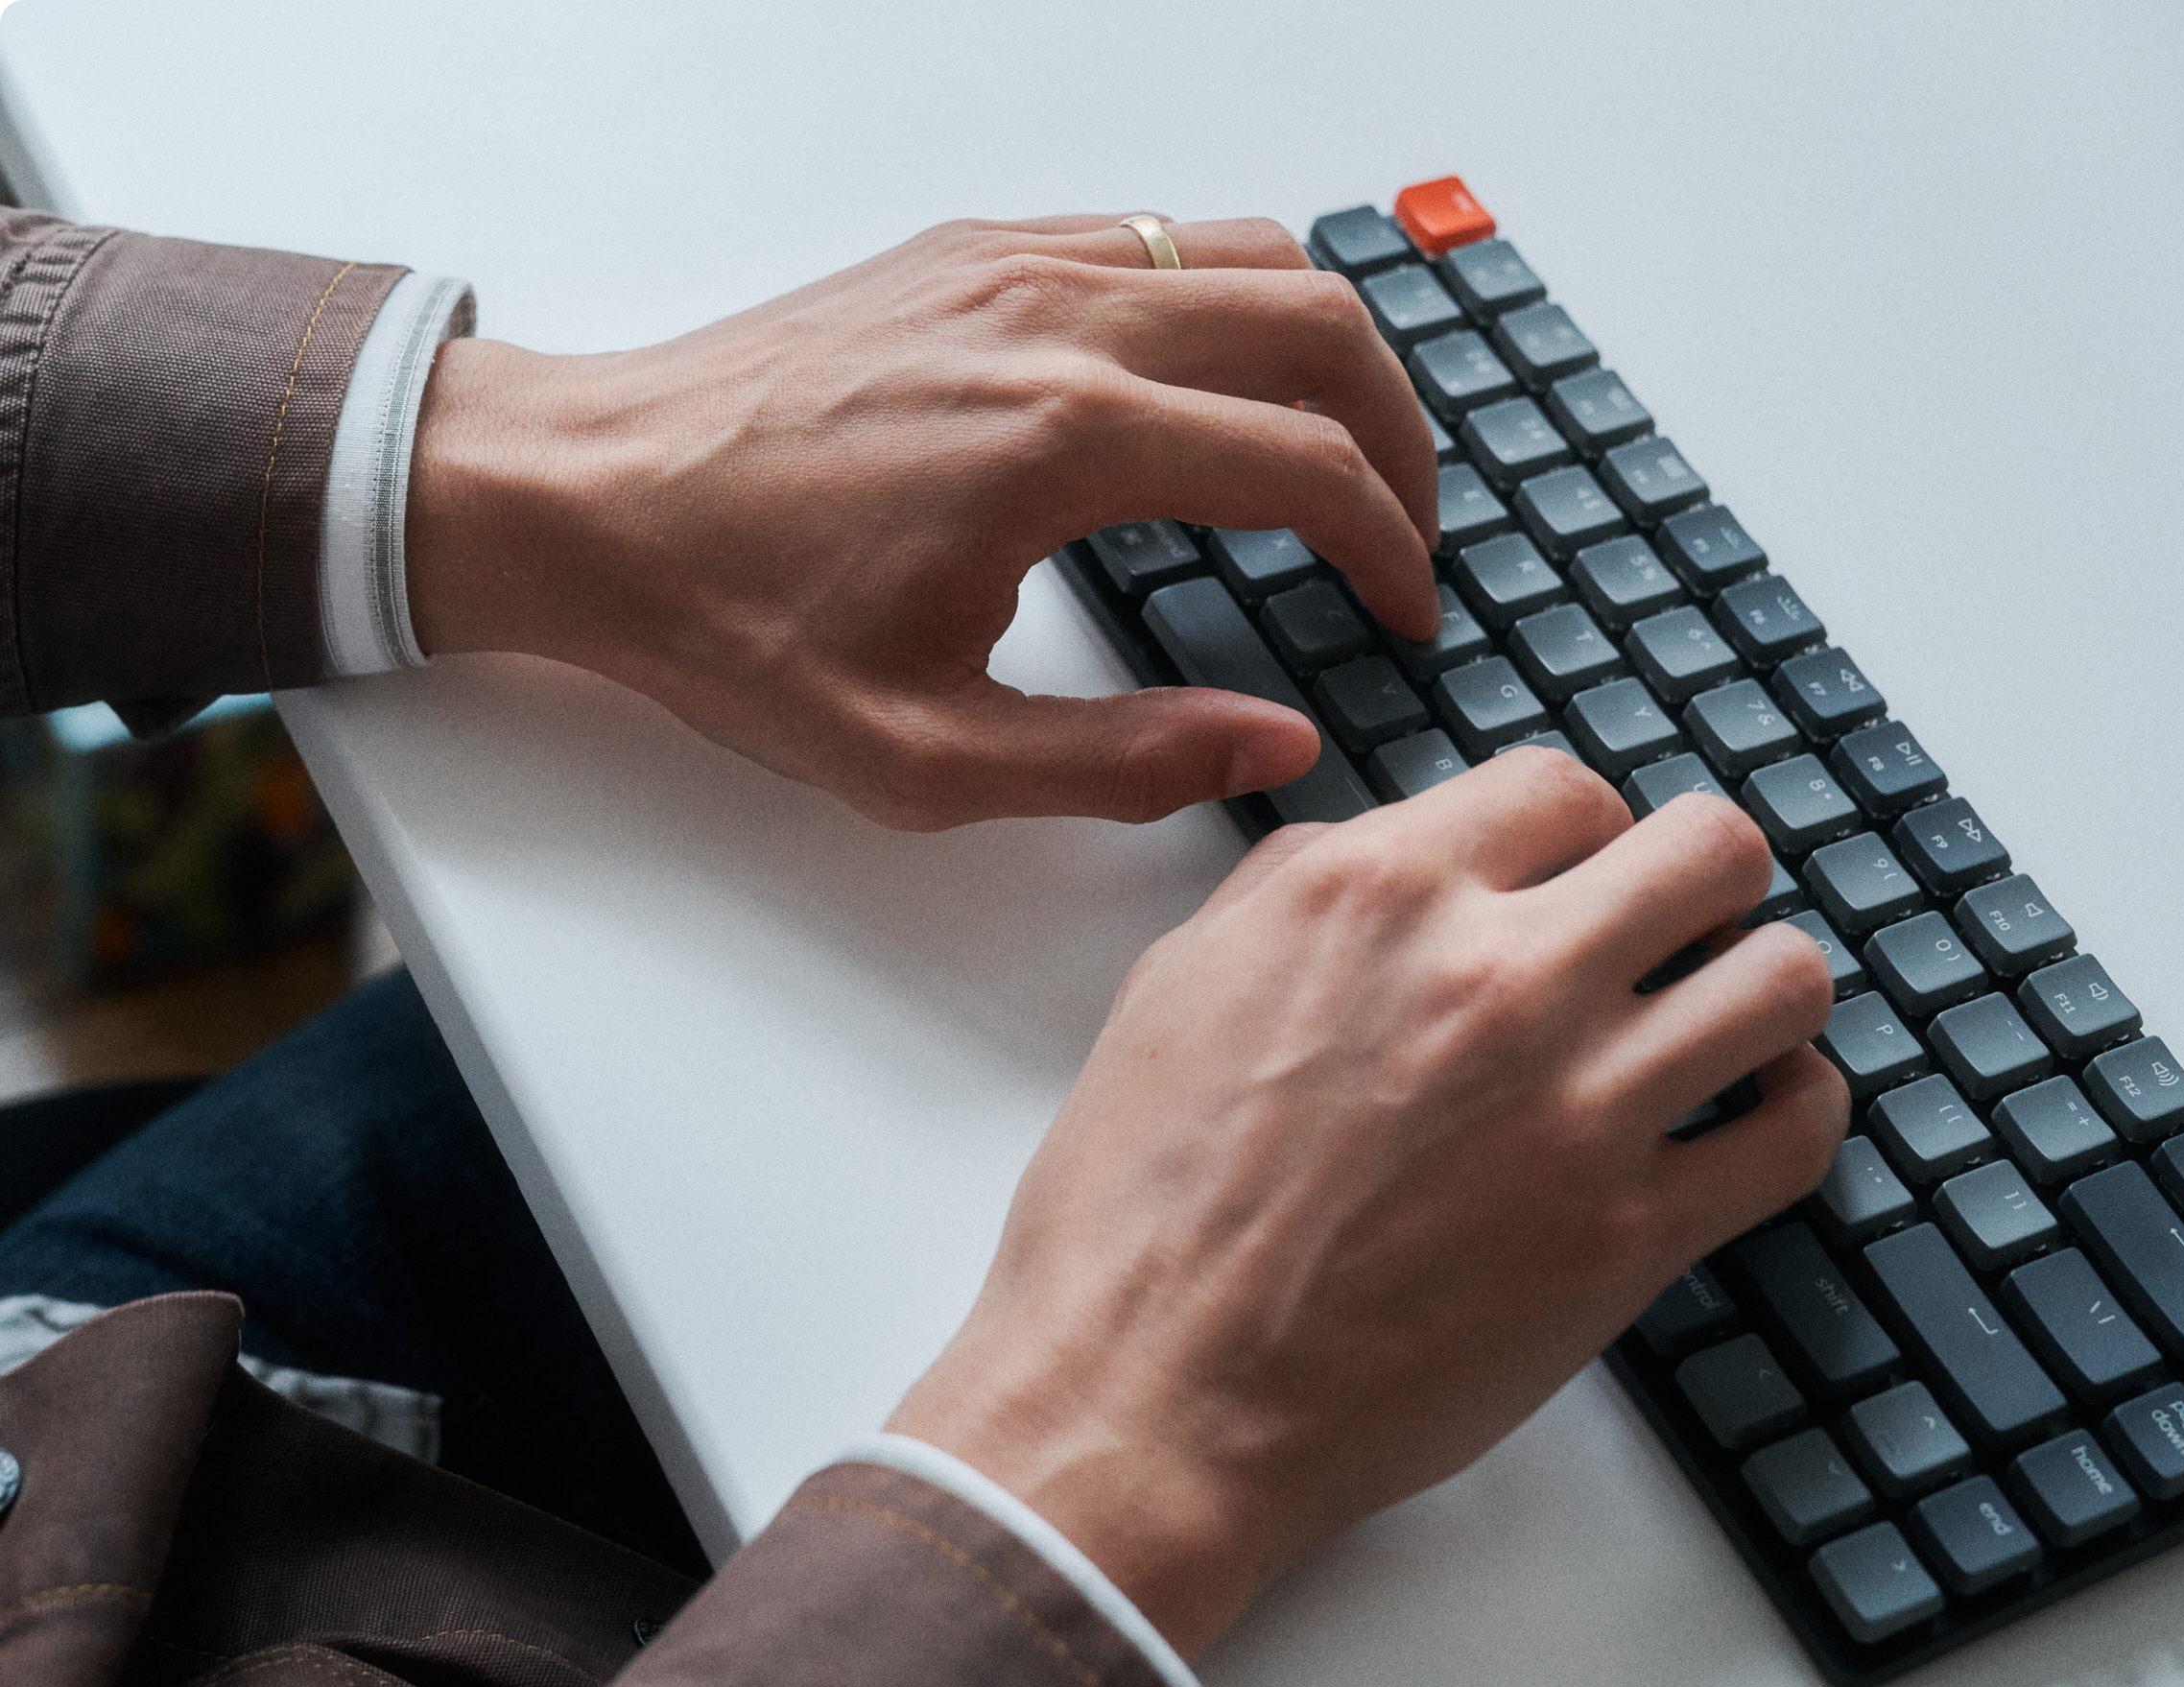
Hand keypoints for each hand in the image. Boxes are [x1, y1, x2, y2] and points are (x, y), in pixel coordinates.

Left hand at [405, 215, 1439, 828]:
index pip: (1310, 466)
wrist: (583, 500)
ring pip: (1251, 252)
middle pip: (1319, 325)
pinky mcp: (966, 250)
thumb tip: (1272, 746)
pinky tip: (1214, 389)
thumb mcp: (928, 757)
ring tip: (1340, 454)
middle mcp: (1055, 318)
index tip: (1405, 610)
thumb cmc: (729, 621)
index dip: (1391, 547)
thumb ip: (1124, 762)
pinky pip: (1156, 235)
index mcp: (1063, 441)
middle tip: (1407, 530)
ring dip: (1328, 350)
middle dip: (1401, 433)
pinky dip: (1229, 300)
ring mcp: (1010, 263)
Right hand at [890, 758, 1849, 1655]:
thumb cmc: (1138, 1212)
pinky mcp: (1628, 1238)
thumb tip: (1394, 852)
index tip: (1575, 880)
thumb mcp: (1179, 987)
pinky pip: (1797, 1137)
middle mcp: (1494, 977)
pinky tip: (1755, 1117)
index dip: (1580, 833)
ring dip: (1763, 988)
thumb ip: (1298, 890)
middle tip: (1667, 937)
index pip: (1562, 788)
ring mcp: (1577, 1108)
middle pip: (1708, 849)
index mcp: (1377, 896)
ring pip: (1784, 977)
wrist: (1151, 1398)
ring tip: (1722, 1026)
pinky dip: (1799, 1112)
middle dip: (1699, 883)